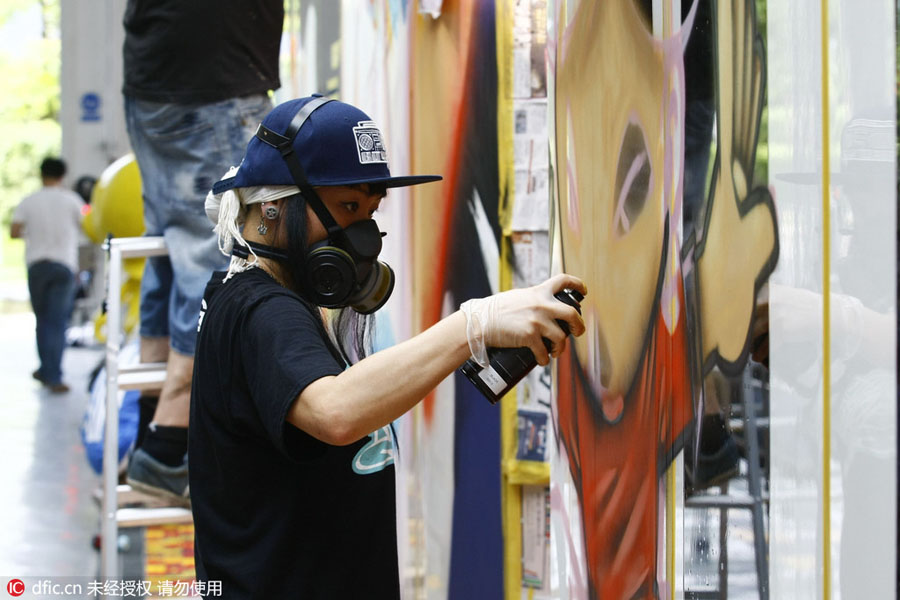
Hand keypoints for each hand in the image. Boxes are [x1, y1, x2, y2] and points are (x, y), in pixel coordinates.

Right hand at [461, 274, 586, 366]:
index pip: (563, 280)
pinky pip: (544, 352)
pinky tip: (542, 360)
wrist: (480, 320)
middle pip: (572, 313)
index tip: (583, 290)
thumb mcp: (518, 297)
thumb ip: (532, 299)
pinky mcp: (529, 337)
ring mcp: (537, 321)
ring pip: (561, 337)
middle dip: (579, 325)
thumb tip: (543, 309)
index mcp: (539, 292)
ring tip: (556, 352)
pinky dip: (544, 359)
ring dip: (560, 348)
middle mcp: (541, 305)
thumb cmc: (495, 310)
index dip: (577, 284)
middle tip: (578, 332)